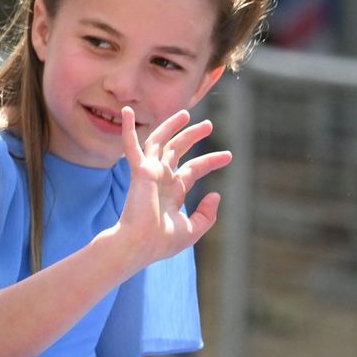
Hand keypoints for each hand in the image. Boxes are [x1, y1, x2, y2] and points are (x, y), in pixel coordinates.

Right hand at [114, 107, 232, 266]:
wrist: (140, 244)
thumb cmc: (162, 242)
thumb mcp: (192, 229)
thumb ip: (207, 214)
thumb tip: (215, 194)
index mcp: (172, 192)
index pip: (192, 170)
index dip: (211, 161)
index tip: (229, 156)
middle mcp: (160, 179)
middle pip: (177, 151)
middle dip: (192, 137)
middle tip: (208, 125)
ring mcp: (149, 173)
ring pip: (159, 142)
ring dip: (171, 126)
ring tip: (186, 114)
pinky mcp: (139, 171)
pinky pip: (132, 146)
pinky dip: (129, 129)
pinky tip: (127, 112)